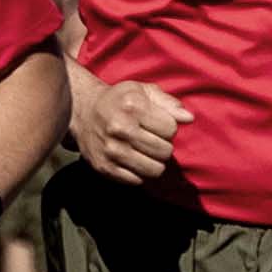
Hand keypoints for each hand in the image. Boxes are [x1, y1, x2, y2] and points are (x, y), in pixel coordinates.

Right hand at [70, 71, 189, 188]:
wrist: (83, 111)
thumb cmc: (119, 100)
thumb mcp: (143, 91)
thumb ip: (168, 103)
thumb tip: (189, 118)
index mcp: (133, 106)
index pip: (171, 129)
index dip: (168, 127)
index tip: (157, 124)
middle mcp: (120, 129)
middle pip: (165, 151)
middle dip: (164, 146)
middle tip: (152, 138)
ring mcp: (111, 150)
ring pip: (154, 169)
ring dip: (155, 162)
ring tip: (146, 151)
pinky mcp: (105, 168)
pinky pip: (138, 180)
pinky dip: (140, 172)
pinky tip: (133, 159)